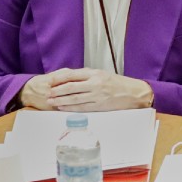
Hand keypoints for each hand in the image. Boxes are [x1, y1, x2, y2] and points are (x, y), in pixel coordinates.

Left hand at [18, 68, 153, 111]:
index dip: (58, 79)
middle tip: (47, 94)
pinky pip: (82, 108)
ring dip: (61, 101)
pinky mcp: (100, 106)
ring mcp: (97, 96)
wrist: (134, 93)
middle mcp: (95, 84)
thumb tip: (68, 78)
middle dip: (57, 91)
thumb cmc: (118, 83)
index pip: (72, 75)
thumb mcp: (102, 74)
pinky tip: (63, 107)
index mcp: (95, 73)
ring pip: (74, 99)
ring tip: (51, 102)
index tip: (49, 82)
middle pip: (71, 88)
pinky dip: (71, 108)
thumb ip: (87, 76)